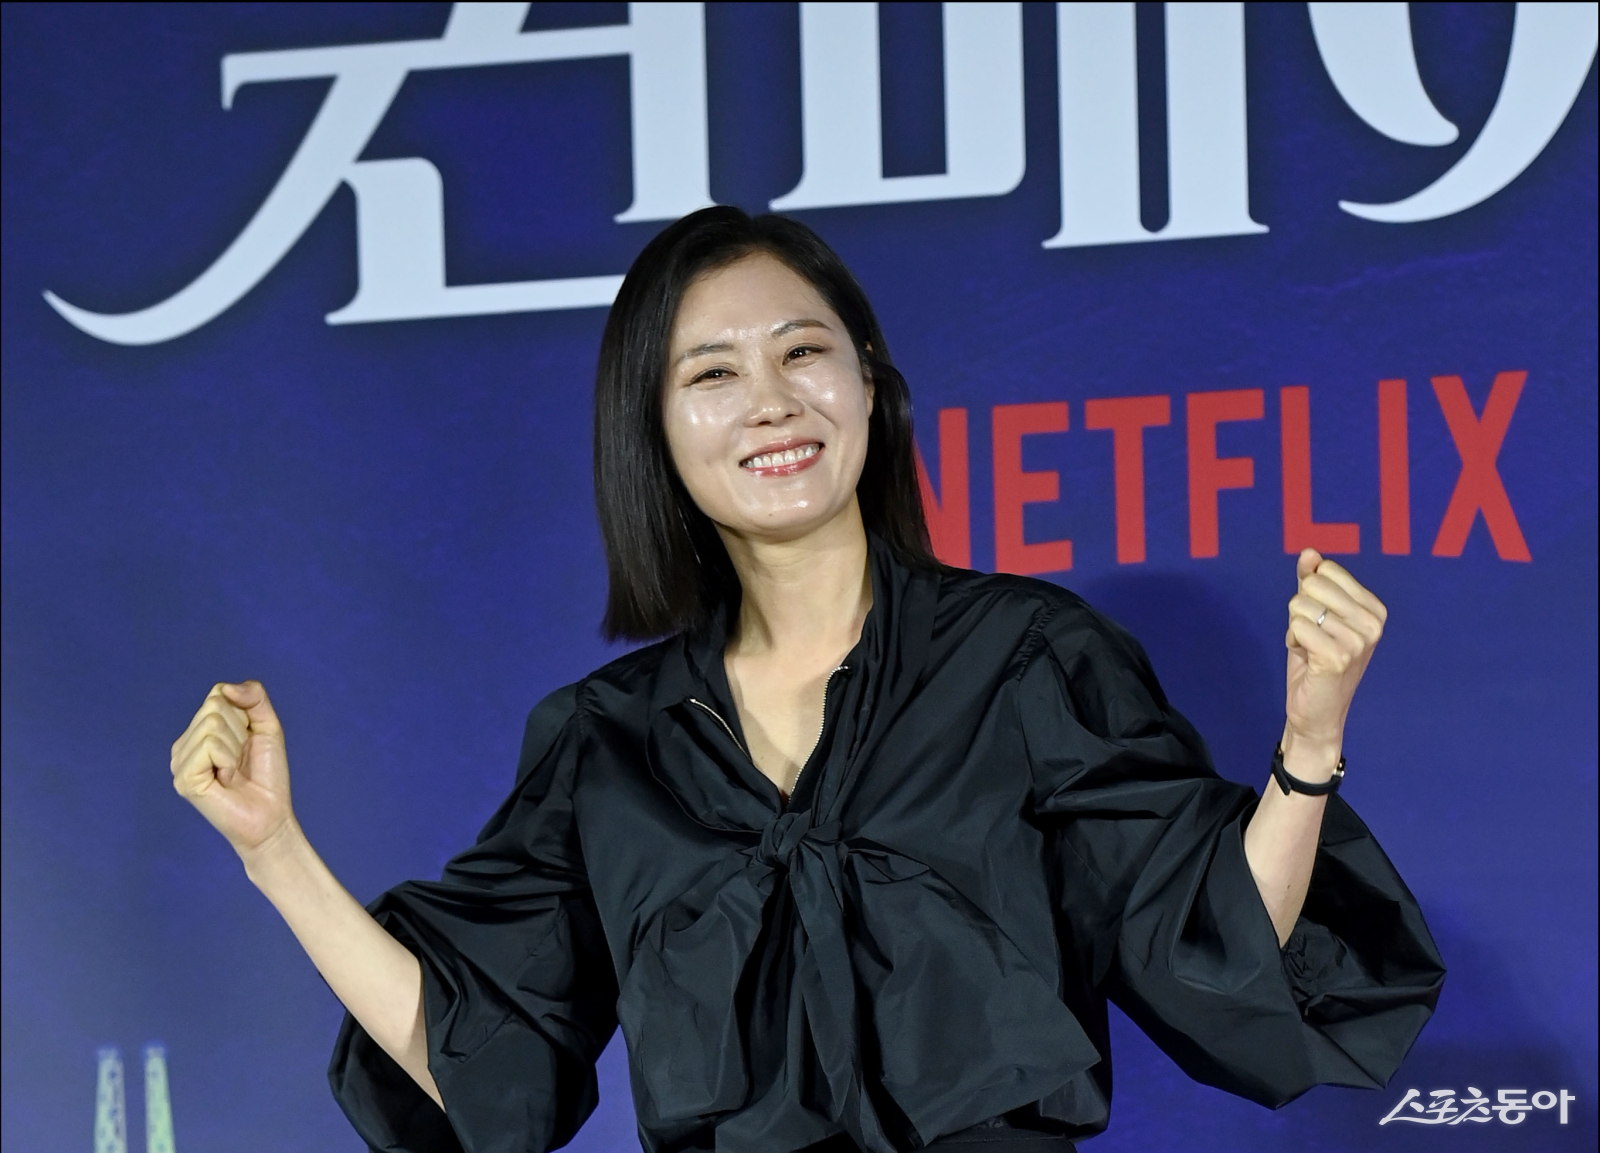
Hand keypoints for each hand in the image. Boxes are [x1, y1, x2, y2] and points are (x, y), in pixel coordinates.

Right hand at [171, 681, 297, 862]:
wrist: (271, 816)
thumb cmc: (267, 775)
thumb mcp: (267, 726)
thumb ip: (254, 698)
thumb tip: (226, 687)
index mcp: (199, 731)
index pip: (218, 693)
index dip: (245, 713)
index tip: (248, 740)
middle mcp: (184, 744)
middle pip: (215, 705)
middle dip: (241, 729)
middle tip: (241, 759)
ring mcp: (180, 762)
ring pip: (213, 723)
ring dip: (236, 747)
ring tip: (234, 770)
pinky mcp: (183, 778)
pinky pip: (210, 745)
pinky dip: (228, 759)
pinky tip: (226, 778)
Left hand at [1283, 549, 1386, 756]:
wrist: (1318, 712)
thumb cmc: (1316, 660)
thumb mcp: (1316, 615)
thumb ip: (1312, 581)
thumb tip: (1309, 552)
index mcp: (1374, 608)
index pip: (1326, 570)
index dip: (1311, 594)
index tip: (1321, 622)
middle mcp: (1372, 623)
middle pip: (1311, 585)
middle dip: (1300, 611)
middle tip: (1313, 638)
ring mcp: (1358, 641)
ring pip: (1299, 606)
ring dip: (1295, 629)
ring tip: (1311, 650)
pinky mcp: (1337, 657)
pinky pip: (1296, 627)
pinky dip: (1292, 642)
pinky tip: (1307, 659)